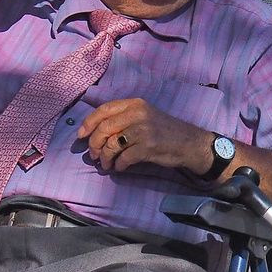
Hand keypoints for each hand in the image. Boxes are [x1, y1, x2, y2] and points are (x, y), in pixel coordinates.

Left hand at [78, 98, 214, 174]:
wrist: (190, 143)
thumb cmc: (165, 131)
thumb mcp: (145, 116)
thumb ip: (124, 119)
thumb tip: (96, 133)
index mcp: (135, 104)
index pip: (103, 110)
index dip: (88, 123)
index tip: (81, 135)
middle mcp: (138, 114)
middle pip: (104, 129)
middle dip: (95, 144)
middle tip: (94, 155)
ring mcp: (144, 130)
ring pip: (112, 145)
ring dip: (105, 158)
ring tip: (106, 164)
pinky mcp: (148, 147)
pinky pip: (124, 158)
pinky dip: (118, 165)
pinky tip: (120, 167)